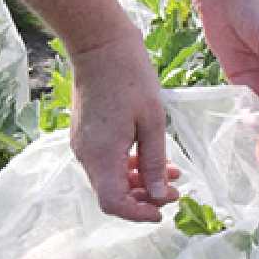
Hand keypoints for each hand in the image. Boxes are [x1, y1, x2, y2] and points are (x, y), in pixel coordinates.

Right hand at [67, 28, 180, 222]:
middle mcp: (86, 155)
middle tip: (175, 191)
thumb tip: (159, 196)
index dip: (138, 214)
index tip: (162, 210)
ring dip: (139, 182)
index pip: (113, 204)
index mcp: (101, 155)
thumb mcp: (153, 120)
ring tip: (171, 174)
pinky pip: (106, 163)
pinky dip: (128, 167)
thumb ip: (155, 161)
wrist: (99, 44)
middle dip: (144, 198)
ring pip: (110, 179)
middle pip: (111, 195)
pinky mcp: (85, 134)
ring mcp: (83, 144)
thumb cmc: (130, 76)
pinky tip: (151, 158)